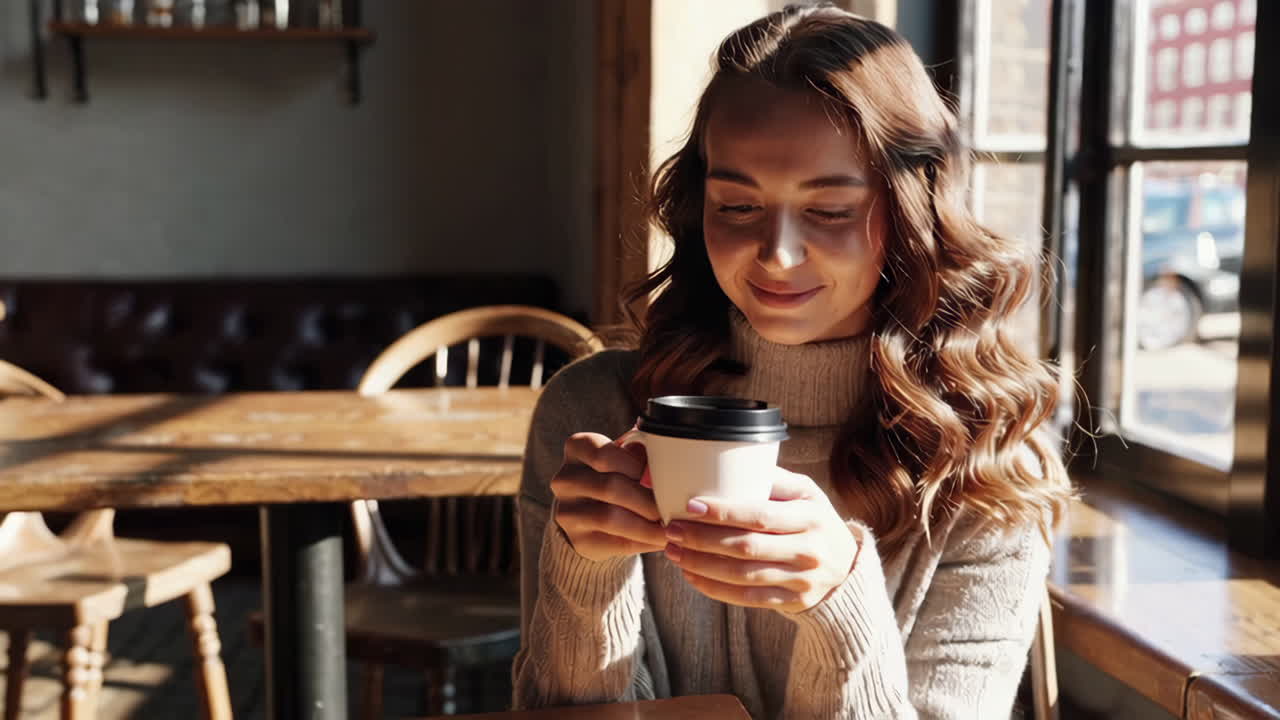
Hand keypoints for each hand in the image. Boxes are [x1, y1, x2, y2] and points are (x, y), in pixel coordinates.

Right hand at [551, 432, 665, 561]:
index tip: (662, 477)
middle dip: (648, 499)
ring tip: (671, 526)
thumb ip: (640, 454)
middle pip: (610, 487)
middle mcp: (565, 479)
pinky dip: (645, 541)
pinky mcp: (578, 539)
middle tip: (675, 506)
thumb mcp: (624, 459)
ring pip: (610, 517)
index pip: (605, 454)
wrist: (592, 515)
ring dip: (648, 524)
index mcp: (577, 448)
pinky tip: (662, 539)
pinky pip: (616, 542)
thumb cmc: (615, 477)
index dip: (637, 467)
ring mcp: (567, 511)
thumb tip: (664, 453)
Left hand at [662, 469, 859, 612]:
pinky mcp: (792, 602)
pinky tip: (692, 576)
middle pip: (747, 547)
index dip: (723, 512)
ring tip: (674, 553)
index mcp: (810, 516)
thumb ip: (772, 479)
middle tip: (672, 530)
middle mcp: (809, 550)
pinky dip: (715, 589)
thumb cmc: (814, 520)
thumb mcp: (805, 493)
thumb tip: (723, 460)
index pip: (760, 515)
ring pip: (743, 576)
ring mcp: (802, 580)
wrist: (847, 566)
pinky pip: (747, 599)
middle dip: (703, 539)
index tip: (690, 505)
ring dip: (702, 565)